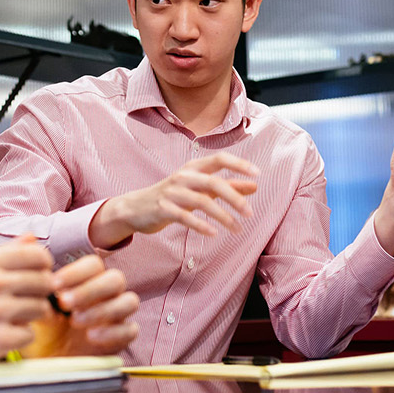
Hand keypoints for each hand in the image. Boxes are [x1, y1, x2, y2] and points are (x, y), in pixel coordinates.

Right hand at [0, 239, 53, 379]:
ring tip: (9, 318)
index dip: (43, 266)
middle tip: (24, 300)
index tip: (37, 274)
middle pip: (44, 282)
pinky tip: (1, 334)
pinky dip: (18, 337)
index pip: (37, 255)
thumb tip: (32, 238)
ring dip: (29, 316)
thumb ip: (2, 253)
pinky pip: (28, 335)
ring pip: (41, 309)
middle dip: (38, 292)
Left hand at [25, 255, 139, 356]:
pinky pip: (130, 330)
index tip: (54, 284)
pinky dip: (112, 332)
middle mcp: (107, 295)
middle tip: (65, 302)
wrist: (48, 362)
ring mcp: (118, 315)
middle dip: (90, 289)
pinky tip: (91, 336)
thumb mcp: (37, 311)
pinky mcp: (122, 338)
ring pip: (129, 301)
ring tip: (75, 320)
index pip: (93, 265)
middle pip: (115, 279)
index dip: (76, 272)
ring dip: (102, 309)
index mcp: (88, 281)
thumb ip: (39, 293)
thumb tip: (40, 273)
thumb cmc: (44, 331)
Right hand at [88, 152, 258, 248]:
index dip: (239, 164)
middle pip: (213, 182)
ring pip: (201, 201)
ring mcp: (172, 192)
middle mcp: (183, 176)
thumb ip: (227, 186)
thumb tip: (255, 185)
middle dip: (234, 198)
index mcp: (194, 167)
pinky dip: (201, 225)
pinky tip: (214, 234)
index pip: (219, 159)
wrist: (136, 208)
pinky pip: (184, 217)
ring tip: (238, 229)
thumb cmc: (173, 196)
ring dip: (223, 216)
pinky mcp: (162, 209)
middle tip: (250, 213)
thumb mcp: (200, 188)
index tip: (258, 174)